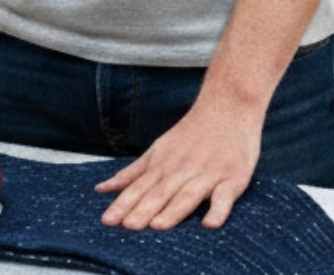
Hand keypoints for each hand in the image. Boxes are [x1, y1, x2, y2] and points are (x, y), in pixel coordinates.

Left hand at [95, 94, 262, 230]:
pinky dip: (218, 211)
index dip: (123, 204)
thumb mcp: (158, 150)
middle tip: (127, 226)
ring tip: (157, 226)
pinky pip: (224, 198)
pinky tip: (209, 224)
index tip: (108, 221)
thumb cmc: (190, 133)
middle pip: (160, 193)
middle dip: (143, 209)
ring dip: (173, 210)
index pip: (139, 188)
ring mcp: (207, 174)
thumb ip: (132, 173)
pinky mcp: (232, 179)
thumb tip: (102, 190)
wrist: (228, 106)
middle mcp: (181, 170)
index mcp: (162, 164)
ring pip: (187, 196)